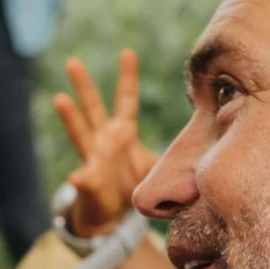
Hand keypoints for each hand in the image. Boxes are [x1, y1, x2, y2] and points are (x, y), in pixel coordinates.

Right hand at [54, 51, 158, 237]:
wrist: (110, 216)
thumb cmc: (130, 184)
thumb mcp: (154, 165)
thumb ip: (173, 155)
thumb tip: (209, 146)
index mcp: (122, 132)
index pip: (125, 100)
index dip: (127, 77)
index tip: (127, 52)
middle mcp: (103, 140)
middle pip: (92, 107)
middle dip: (83, 85)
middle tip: (72, 62)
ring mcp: (92, 159)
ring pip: (79, 133)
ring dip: (70, 117)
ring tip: (60, 99)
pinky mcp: (89, 183)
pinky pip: (85, 181)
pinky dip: (80, 179)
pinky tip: (77, 177)